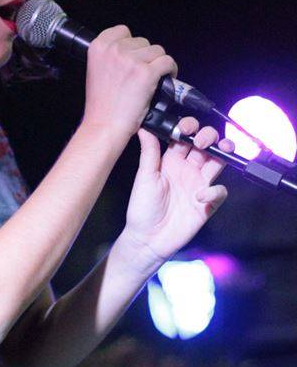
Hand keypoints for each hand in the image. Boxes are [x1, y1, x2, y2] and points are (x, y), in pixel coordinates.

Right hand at [84, 26, 178, 140]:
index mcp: (98, 47)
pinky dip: (171, 70)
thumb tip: (132, 51)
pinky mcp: (146, 73)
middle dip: (145, 56)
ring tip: (153, 78)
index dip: (131, 44)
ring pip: (157, 51)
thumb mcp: (96, 70)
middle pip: (142, 41)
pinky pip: (167, 62)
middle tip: (141, 74)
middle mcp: (114, 50)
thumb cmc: (101, 104)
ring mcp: (130, 60)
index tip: (134, 57)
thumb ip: (110, 56)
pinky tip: (166, 79)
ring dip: (158, 64)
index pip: (123, 30)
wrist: (104, 126)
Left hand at [122, 117, 232, 265]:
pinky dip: (215, 191)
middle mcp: (187, 169)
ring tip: (222, 151)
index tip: (186, 128)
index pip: (185, 137)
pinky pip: (219, 191)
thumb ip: (149, 152)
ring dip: (224, 152)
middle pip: (206, 145)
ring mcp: (198, 185)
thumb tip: (144, 127)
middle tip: (203, 141)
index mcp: (171, 161)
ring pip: (218, 162)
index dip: (189, 128)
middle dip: (209, 136)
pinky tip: (201, 197)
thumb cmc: (142, 208)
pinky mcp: (207, 203)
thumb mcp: (144, 177)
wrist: (148, 239)